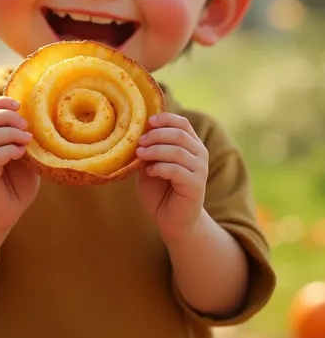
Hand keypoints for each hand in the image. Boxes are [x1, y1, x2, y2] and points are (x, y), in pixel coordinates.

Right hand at [0, 97, 38, 232]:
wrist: (3, 214)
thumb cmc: (17, 184)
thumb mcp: (27, 157)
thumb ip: (29, 140)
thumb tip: (43, 122)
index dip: (3, 102)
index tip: (20, 105)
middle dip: (9, 116)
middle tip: (26, 124)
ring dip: (12, 133)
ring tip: (28, 140)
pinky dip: (8, 150)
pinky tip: (20, 153)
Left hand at [136, 112, 207, 239]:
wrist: (172, 220)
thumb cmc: (160, 190)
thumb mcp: (151, 164)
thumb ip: (149, 149)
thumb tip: (140, 132)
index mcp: (191, 144)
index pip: (183, 123)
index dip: (166, 119)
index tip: (148, 122)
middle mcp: (200, 154)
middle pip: (179, 134)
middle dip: (156, 135)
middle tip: (140, 142)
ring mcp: (200, 169)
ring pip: (178, 151)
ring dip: (155, 151)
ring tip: (140, 155)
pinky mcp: (197, 185)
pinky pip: (177, 170)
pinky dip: (160, 168)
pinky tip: (149, 172)